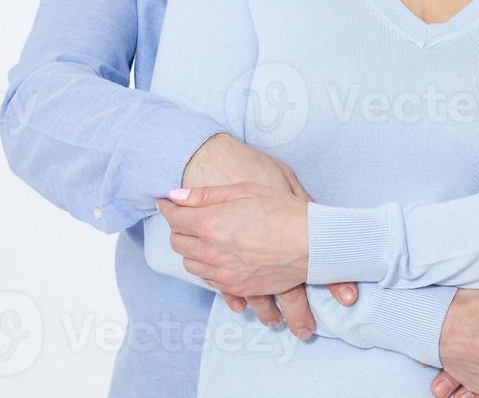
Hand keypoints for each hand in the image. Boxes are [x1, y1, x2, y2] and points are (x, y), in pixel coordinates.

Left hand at [179, 135, 357, 331]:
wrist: (313, 244)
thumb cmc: (283, 211)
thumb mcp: (244, 191)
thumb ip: (205, 195)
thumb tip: (176, 196)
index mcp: (211, 225)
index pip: (175, 218)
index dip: (168, 208)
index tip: (166, 203)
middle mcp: (212, 252)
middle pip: (178, 243)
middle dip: (178, 228)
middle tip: (185, 217)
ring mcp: (223, 273)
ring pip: (191, 264)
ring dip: (191, 249)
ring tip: (202, 235)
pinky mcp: (237, 287)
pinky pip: (209, 279)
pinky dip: (206, 266)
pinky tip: (217, 255)